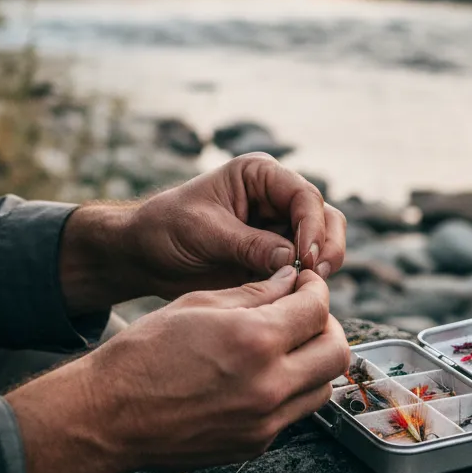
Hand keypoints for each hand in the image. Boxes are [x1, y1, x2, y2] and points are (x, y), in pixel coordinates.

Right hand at [7, 267, 349, 472]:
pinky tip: (261, 373)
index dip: (316, 288)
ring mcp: (265, 422)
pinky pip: (294, 412)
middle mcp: (269, 385)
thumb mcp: (199, 305)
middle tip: (305, 313)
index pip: (317, 308)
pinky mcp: (255, 445)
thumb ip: (255, 292)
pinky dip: (290, 388)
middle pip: (336, 352)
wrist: (109, 415)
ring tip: (287, 344)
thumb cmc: (146, 352)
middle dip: (326, 324)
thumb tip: (290, 281)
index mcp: (255, 341)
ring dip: (314, 360)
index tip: (305, 283)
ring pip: (322, 387)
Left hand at [59, 153, 346, 312]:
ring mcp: (279, 228)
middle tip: (316, 274)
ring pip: (324, 241)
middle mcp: (275, 198)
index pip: (302, 195)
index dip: (311, 225)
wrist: (145, 256)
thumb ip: (247, 243)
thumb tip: (290, 259)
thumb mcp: (203, 232)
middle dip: (326, 245)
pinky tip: (297, 296)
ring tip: (310, 286)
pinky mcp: (277, 257)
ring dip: (323, 263)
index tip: (305, 256)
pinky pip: (306, 267)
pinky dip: (309, 281)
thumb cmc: (165, 229)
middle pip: (324, 216)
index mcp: (258, 176)